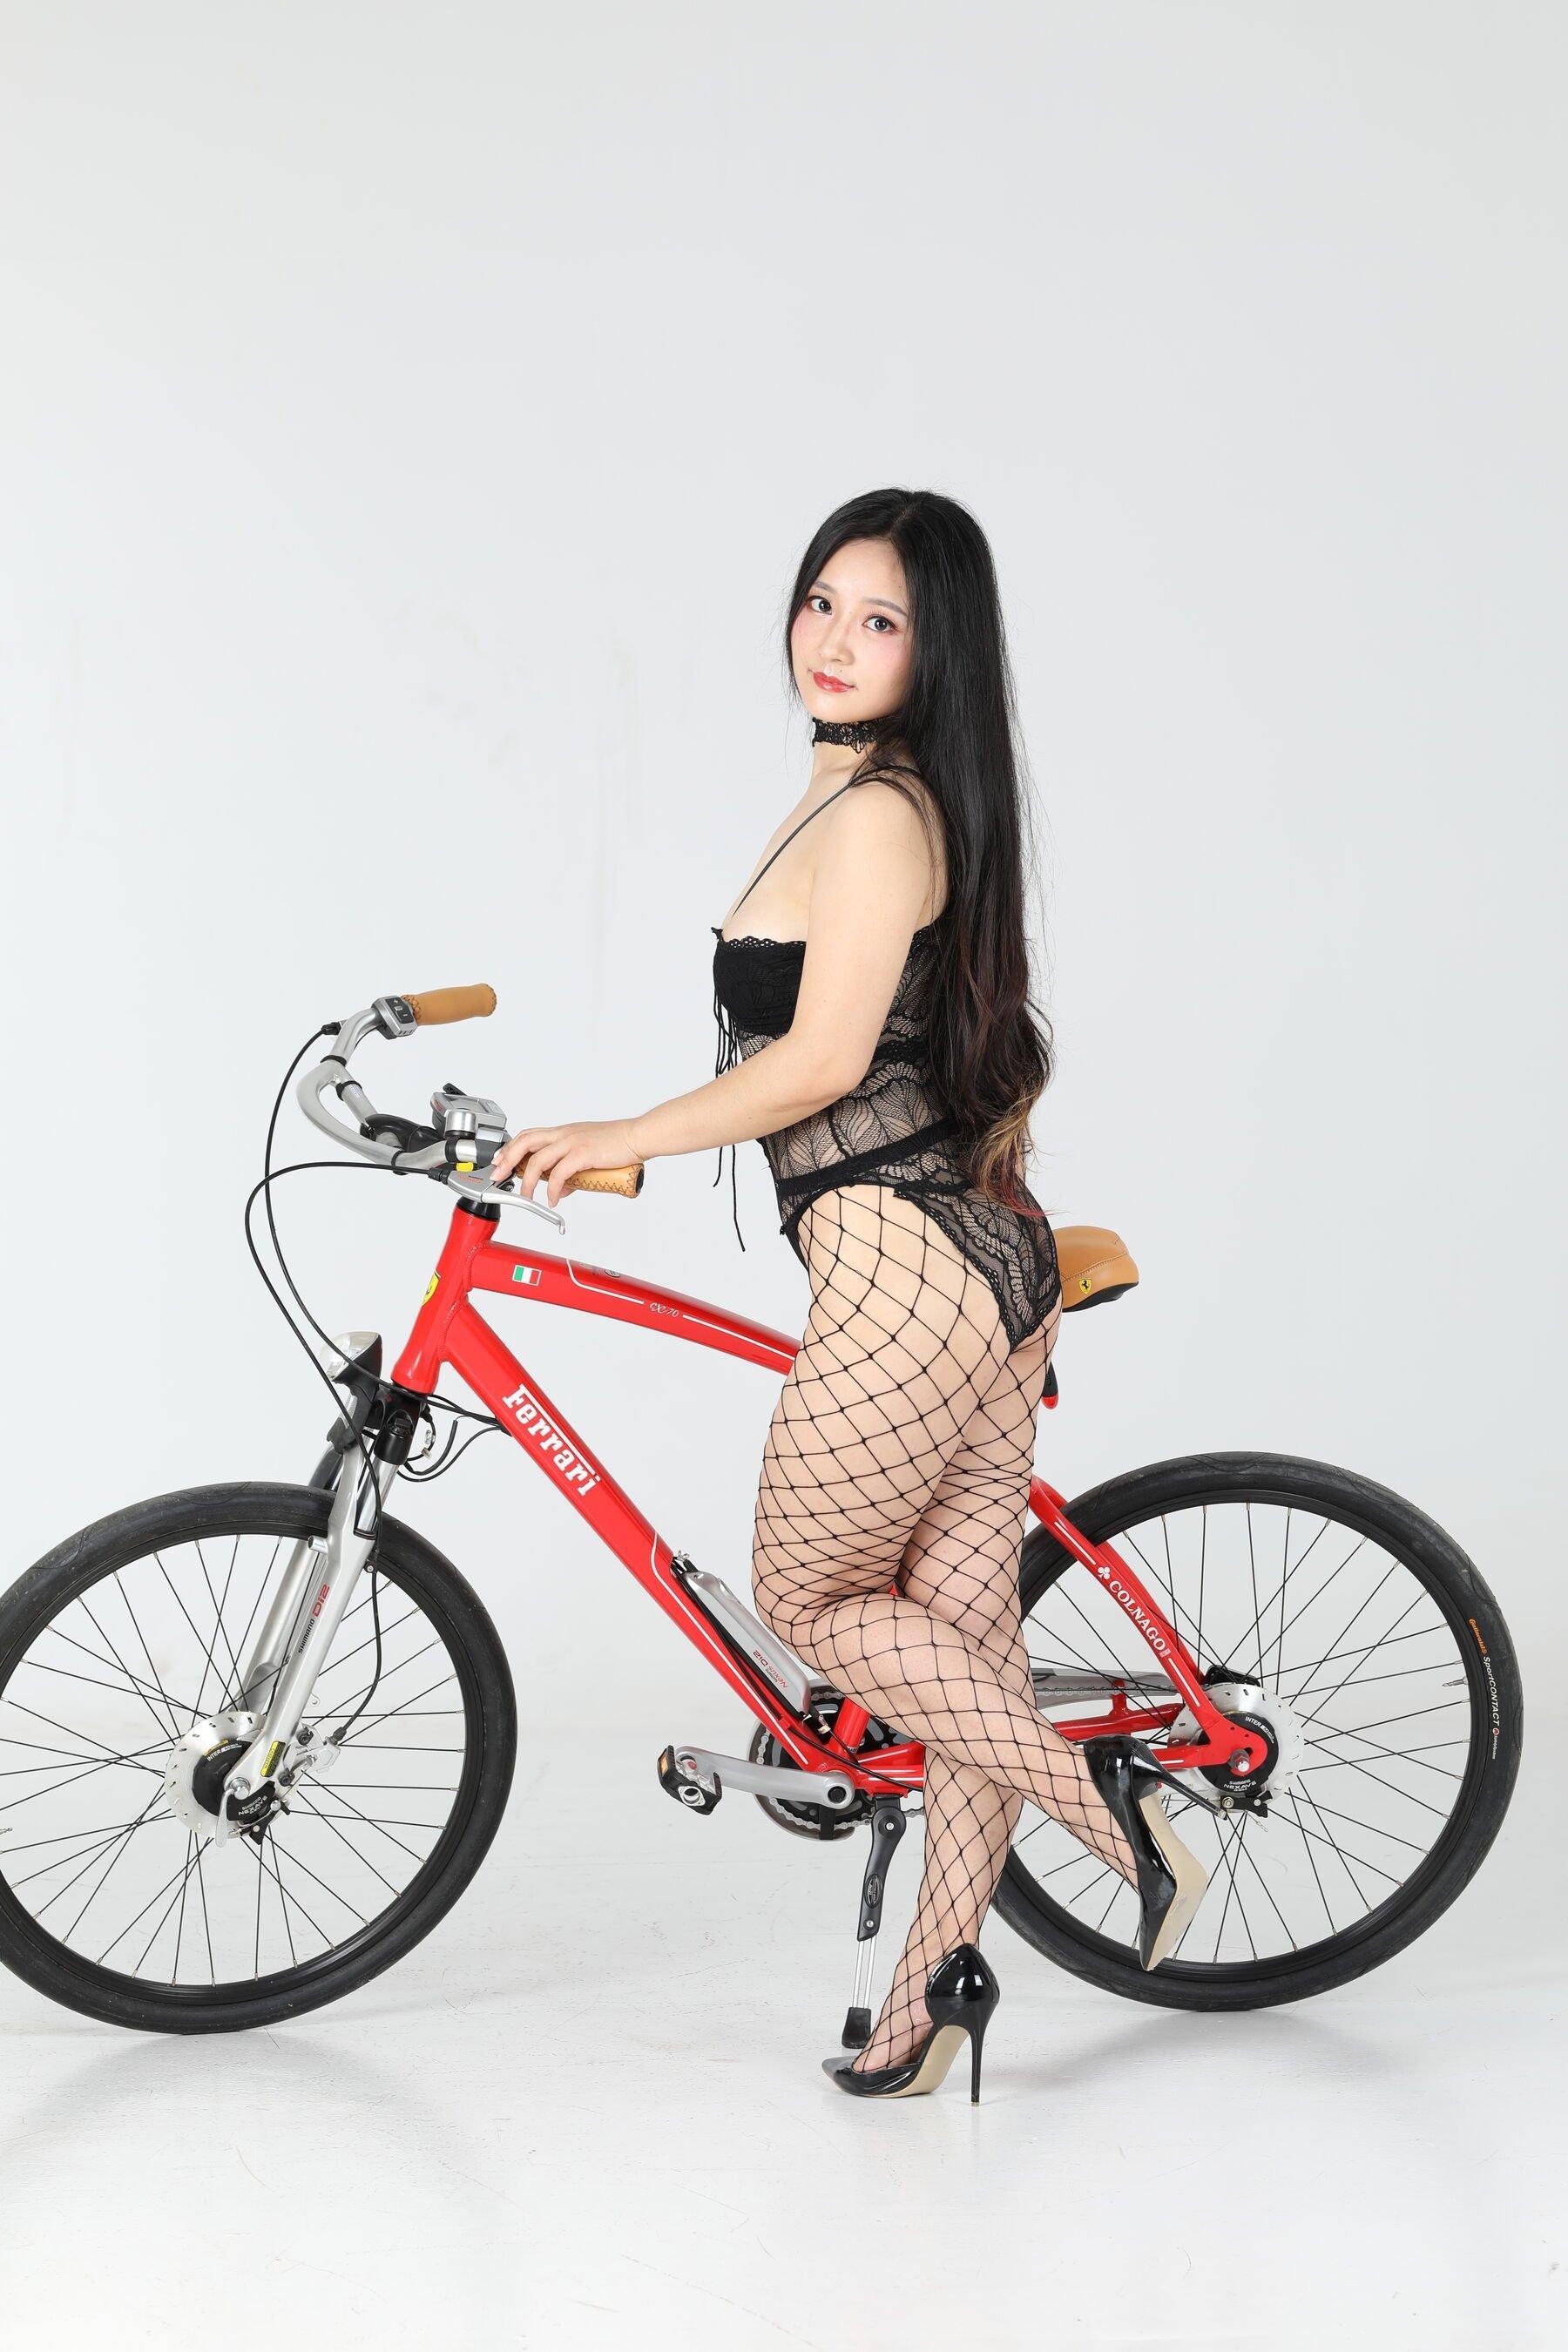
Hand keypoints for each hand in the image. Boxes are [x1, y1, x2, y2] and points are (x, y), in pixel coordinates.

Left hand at [490, 1118, 643, 1206]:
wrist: (637, 1137)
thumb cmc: (617, 1145)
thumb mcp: (588, 1157)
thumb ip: (571, 1173)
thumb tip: (560, 1190)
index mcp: (564, 1132)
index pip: (529, 1135)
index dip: (510, 1148)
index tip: (500, 1161)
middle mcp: (564, 1134)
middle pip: (525, 1142)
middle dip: (507, 1159)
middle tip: (499, 1175)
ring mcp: (572, 1142)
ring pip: (537, 1159)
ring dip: (527, 1180)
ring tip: (525, 1196)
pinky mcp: (582, 1153)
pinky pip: (559, 1173)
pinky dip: (551, 1188)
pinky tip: (551, 1199)